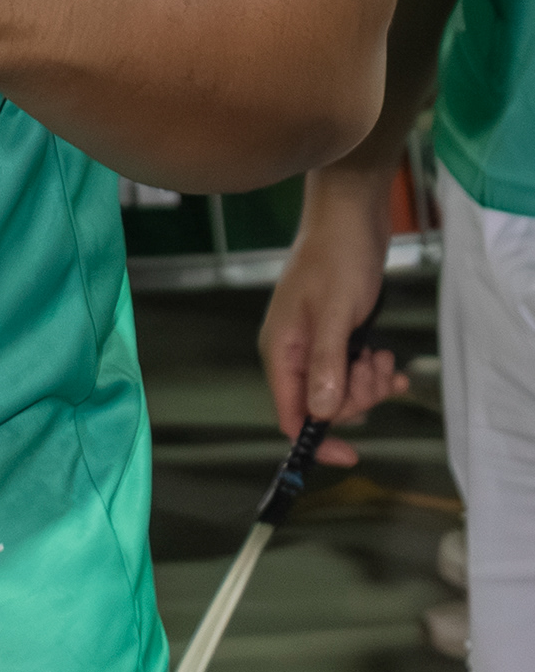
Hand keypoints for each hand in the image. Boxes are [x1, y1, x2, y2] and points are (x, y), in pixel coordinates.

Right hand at [258, 171, 408, 466]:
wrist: (351, 216)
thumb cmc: (338, 259)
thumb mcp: (335, 314)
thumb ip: (327, 365)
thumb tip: (322, 415)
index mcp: (281, 351)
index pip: (290, 416)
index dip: (318, 441)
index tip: (352, 455)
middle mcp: (294, 354)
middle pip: (323, 406)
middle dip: (356, 397)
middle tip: (374, 368)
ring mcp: (315, 344)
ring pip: (343, 390)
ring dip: (369, 382)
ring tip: (383, 354)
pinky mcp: (336, 335)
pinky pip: (354, 371)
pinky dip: (375, 372)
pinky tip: (390, 361)